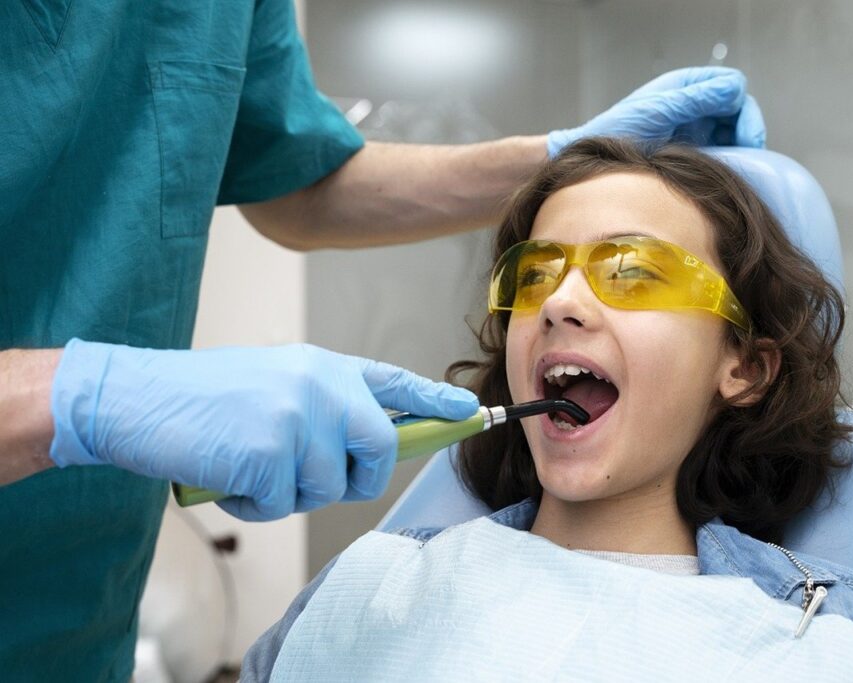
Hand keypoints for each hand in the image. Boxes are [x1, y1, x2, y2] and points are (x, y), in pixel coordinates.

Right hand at [49, 339, 478, 520]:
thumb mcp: (275, 382)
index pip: (395, 383)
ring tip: (248, 464)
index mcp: (323, 366)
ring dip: (288, 492)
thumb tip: (362, 449)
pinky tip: (227, 475)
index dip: (436, 401)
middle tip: (318, 478)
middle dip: (359, 478)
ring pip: (328, 487)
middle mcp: (321, 385)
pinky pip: (283, 504)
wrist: (136, 396)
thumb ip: (323, 406)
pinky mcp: (272, 452)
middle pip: (382, 449)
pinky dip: (254, 505)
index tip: (470, 412)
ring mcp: (299, 417)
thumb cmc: (203, 397)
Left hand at [547, 67, 764, 156]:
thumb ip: (695, 99)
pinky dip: (727, 161)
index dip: (743, 108)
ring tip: (738, 167)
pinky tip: (724, 174)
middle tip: (749, 155)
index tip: (745, 135)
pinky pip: (718, 153)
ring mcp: (692, 129)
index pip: (731, 86)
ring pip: (731, 133)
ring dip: (739, 148)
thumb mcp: (658, 112)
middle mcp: (692, 105)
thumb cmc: (617, 132)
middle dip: (746, 130)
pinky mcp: (689, 152)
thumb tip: (735, 88)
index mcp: (685, 86)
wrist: (595, 163)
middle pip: (737, 111)